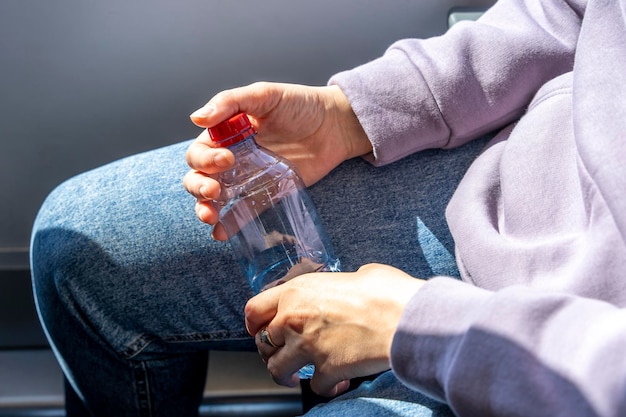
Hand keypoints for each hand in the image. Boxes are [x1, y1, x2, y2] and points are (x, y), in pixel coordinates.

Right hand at [182, 82, 370, 239]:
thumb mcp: (264, 95)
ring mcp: (247, 179)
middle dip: (198, 186)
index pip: (199, 151)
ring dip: (205, 208)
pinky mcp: (266, 195)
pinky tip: (222, 233)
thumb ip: (230, 102)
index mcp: (225, 134)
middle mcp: (231, 158)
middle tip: (213, 189)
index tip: (227, 158)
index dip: (205, 158)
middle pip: (198, 177)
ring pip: (213, 198)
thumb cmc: (300, 104)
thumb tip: (196, 118)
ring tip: (210, 216)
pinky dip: (229, 225)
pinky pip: (241, 212)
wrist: (335, 126)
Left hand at [244, 263, 424, 396]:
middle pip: (262, 343)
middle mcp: (293, 319)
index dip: (254, 324)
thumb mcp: (357, 274)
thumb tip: (354, 285)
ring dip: (288, 375)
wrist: (405, 316)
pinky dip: (325, 389)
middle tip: (286, 354)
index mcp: (297, 292)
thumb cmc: (386, 291)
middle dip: (273, 351)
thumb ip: (340, 283)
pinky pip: (314, 387)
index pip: (253, 310)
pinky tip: (338, 384)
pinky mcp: (326, 369)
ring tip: (299, 376)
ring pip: (277, 369)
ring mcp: (307, 346)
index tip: (260, 332)